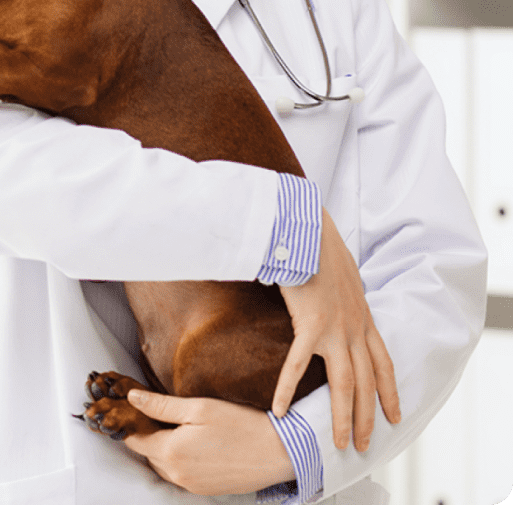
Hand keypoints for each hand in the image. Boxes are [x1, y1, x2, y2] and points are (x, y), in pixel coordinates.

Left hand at [124, 388, 294, 495]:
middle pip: (148, 453)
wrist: (276, 452)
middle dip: (147, 434)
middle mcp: (177, 474)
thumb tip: (132, 398)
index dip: (130, 423)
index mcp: (172, 452)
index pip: (135, 440)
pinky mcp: (204, 489)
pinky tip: (194, 442)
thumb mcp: (199, 407)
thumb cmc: (240, 424)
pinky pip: (180, 474)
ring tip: (176, 425)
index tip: (129, 408)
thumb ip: (162, 405)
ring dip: (163, 447)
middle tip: (155, 410)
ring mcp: (191, 485)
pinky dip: (179, 459)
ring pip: (164, 465)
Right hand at [272, 208, 401, 451]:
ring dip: (343, 416)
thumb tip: (342, 300)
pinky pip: (296, 365)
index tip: (394, 416)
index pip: (384, 363)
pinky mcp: (309, 324)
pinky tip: (280, 410)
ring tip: (340, 442)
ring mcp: (334, 328)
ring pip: (344, 383)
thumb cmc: (322, 246)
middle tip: (364, 445)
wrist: (310, 230)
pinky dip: (287, 389)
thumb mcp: (346, 274)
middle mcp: (354, 327)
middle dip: (368, 417)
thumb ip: (347, 294)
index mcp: (363, 316)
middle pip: (367, 382)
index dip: (390, 392)